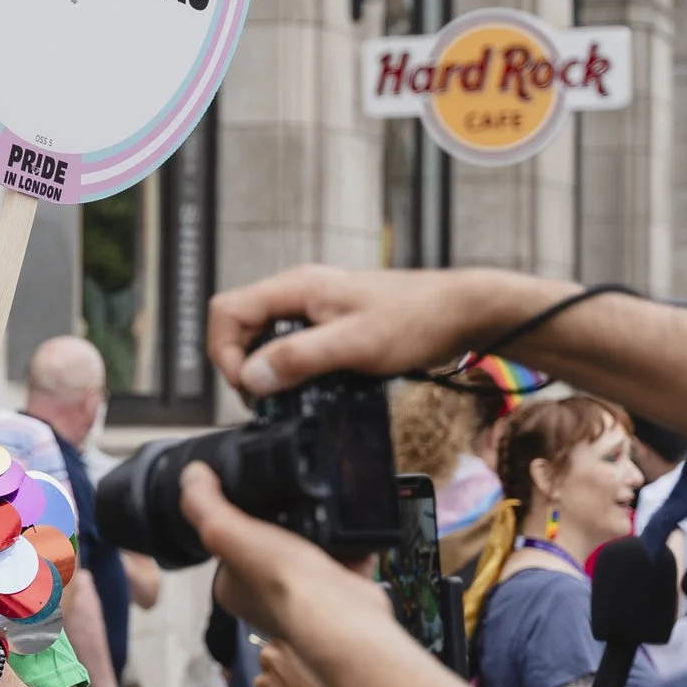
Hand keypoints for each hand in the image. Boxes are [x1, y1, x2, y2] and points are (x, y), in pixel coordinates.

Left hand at [178, 461, 475, 686]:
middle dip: (282, 525)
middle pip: (270, 547)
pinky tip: (350, 528)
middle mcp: (267, 596)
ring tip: (321, 510)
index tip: (250, 498)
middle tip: (292, 500)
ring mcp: (307, 596)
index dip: (236, 519)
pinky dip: (350, 545)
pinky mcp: (341, 593)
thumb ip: (204, 505)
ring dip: (318, 532)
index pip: (227, 545)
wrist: (342, 616)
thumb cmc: (282, 583)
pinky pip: (346, 560)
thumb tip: (191, 475)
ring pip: (310, 553)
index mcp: (233, 587)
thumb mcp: (227, 533)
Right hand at [208, 264, 507, 398]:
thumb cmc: (416, 321)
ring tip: (290, 396)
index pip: (226, 311)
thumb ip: (300, 357)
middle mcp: (297, 292)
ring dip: (267, 369)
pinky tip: (311, 386)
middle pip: (238, 326)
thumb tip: (250, 377)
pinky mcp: (327, 323)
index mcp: (296, 287)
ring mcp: (312, 307)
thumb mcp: (356, 343)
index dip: (224, 351)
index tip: (251, 386)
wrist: (462, 311)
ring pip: (262, 338)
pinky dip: (289, 368)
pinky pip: (289, 345)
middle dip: (242, 365)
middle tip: (269, 398)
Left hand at [256, 641, 352, 686]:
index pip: (279, 643)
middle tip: (306, 681)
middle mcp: (267, 661)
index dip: (292, 654)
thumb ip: (307, 648)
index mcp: (282, 643)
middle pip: (272, 662)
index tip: (304, 662)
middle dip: (284, 670)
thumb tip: (301, 647)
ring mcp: (263, 686)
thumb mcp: (327, 657)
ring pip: (269, 683)